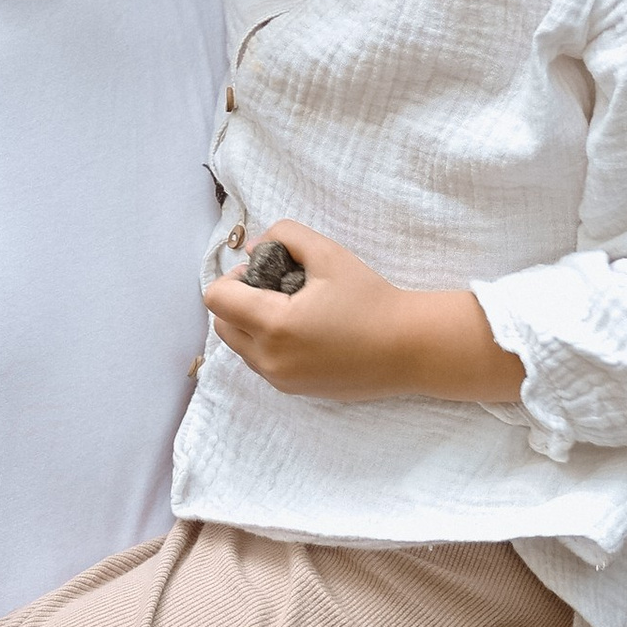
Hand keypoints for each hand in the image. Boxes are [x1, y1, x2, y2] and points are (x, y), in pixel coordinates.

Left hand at [203, 226, 523, 405]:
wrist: (409, 347)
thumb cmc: (371, 298)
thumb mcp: (328, 253)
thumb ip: (285, 235)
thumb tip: (254, 247)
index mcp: (273, 325)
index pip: (216, 299)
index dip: (233, 277)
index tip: (263, 271)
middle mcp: (270, 359)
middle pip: (222, 325)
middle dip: (238, 302)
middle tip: (274, 287)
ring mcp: (281, 380)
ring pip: (240, 347)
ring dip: (251, 324)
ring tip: (291, 308)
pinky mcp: (295, 391)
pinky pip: (262, 364)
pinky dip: (269, 344)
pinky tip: (304, 330)